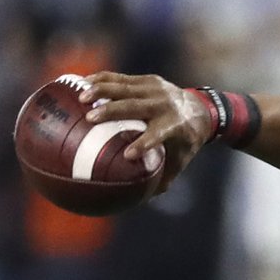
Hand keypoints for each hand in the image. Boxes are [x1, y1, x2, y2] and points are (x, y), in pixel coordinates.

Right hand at [78, 72, 211, 193]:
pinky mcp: (147, 80)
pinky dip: (100, 79)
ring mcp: (156, 89)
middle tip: (90, 119)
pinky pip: (120, 78)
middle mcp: (164, 105)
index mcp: (175, 126)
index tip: (127, 155)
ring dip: (101, 91)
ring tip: (80, 98)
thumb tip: (139, 201)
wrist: (200, 109)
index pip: (158, 135)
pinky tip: (79, 83)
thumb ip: (161, 179)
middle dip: (113, 111)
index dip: (144, 144)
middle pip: (135, 106)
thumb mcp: (180, 161)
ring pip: (125, 88)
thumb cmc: (185, 142)